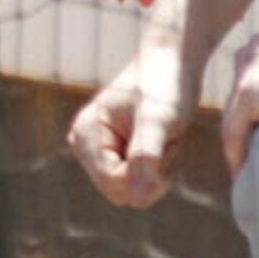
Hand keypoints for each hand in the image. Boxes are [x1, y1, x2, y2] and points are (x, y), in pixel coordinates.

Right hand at [67, 43, 191, 208]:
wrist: (173, 62)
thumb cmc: (164, 84)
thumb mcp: (158, 120)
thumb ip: (146, 157)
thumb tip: (138, 196)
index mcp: (85, 135)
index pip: (114, 185)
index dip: (146, 177)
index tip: (167, 145)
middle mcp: (85, 146)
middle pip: (121, 192)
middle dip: (151, 174)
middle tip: (165, 140)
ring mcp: (99, 151)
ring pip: (133, 190)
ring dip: (157, 171)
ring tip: (164, 138)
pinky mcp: (115, 154)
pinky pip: (139, 182)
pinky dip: (159, 168)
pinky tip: (163, 142)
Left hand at [221, 0, 258, 176]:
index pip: (250, 89)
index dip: (253, 117)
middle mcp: (245, 60)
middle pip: (237, 106)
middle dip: (242, 135)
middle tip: (249, 165)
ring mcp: (244, 75)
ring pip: (232, 120)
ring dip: (237, 149)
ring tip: (247, 176)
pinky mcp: (250, 93)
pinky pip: (234, 131)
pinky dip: (236, 153)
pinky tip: (243, 174)